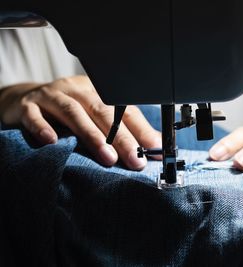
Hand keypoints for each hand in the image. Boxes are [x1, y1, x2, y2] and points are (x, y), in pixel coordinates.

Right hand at [0, 75, 160, 169]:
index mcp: (97, 91)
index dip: (140, 129)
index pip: (123, 110)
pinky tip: (53, 142)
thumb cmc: (65, 113)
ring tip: (107, 158)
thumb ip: (121, 128)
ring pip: (74, 113)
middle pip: (102, 112)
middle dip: (121, 137)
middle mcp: (76, 90)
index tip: (153, 148)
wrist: (24, 102)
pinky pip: (35, 116)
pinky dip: (44, 127)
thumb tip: (153, 144)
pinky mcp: (28, 106)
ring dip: (92, 136)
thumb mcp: (95, 116)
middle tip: (135, 159)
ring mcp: (51, 96)